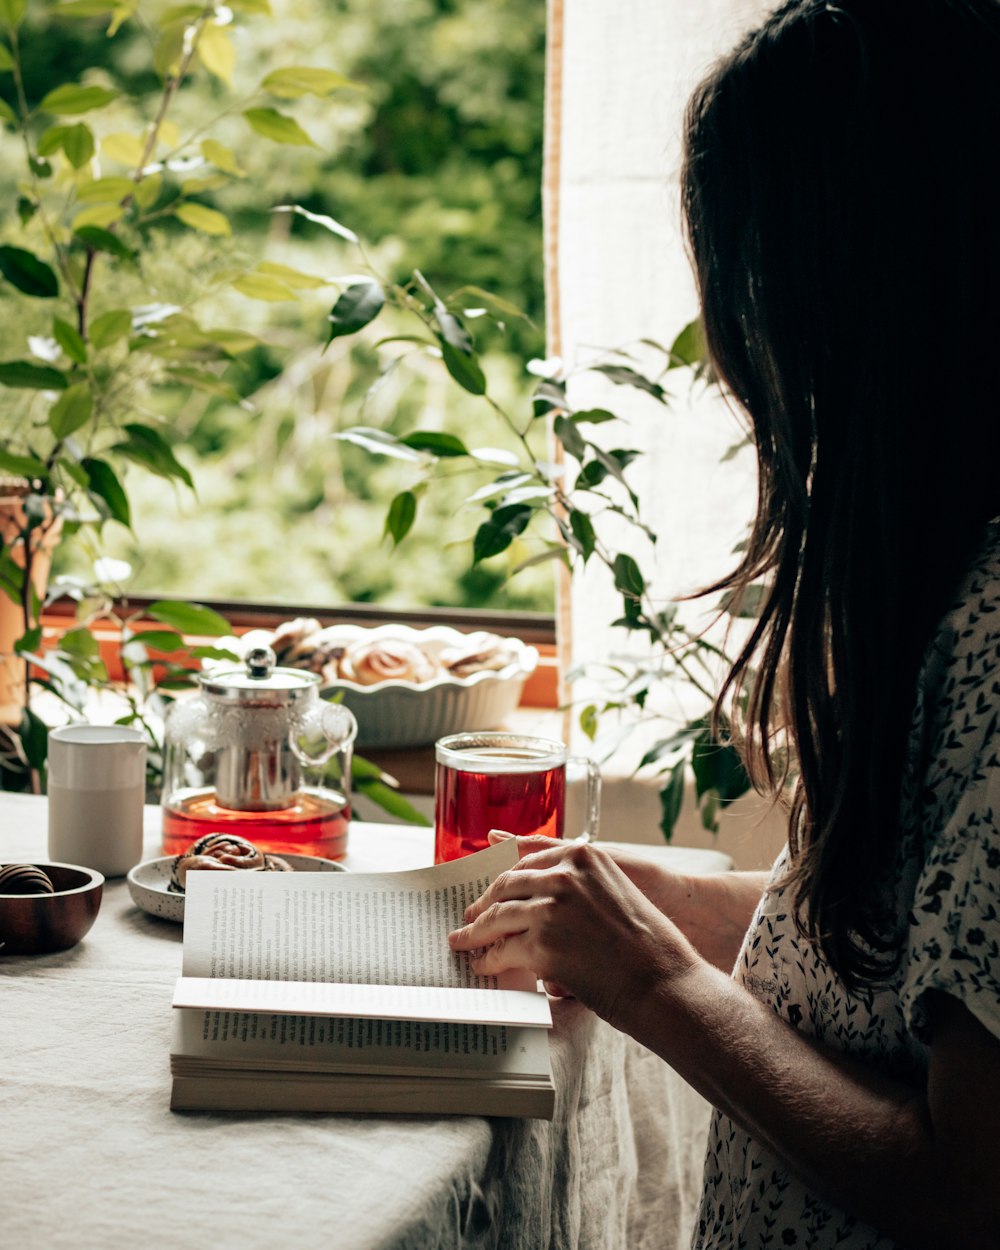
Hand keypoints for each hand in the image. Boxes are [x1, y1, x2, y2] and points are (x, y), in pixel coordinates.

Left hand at [448, 832, 697, 1028]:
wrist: (667, 982)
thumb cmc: (648, 945)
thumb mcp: (615, 892)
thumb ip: (579, 884)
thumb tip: (541, 896)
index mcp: (584, 856)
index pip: (528, 862)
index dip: (504, 879)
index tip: (490, 891)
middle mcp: (565, 874)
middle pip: (507, 885)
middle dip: (484, 903)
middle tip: (469, 917)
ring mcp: (552, 908)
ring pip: (498, 916)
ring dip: (476, 932)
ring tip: (465, 942)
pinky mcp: (543, 944)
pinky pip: (502, 950)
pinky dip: (489, 959)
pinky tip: (484, 966)